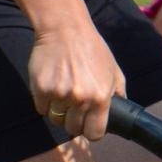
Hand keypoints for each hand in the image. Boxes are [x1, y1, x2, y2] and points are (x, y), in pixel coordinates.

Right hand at [29, 19, 125, 140]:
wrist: (65, 28)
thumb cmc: (92, 48)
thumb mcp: (114, 70)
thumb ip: (119, 94)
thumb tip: (120, 113)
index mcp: (100, 97)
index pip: (95, 133)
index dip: (92, 129)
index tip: (89, 123)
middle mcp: (80, 99)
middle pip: (73, 129)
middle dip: (74, 120)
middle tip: (75, 105)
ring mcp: (58, 95)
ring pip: (56, 119)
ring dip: (59, 111)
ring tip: (63, 92)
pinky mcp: (40, 89)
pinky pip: (41, 108)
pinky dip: (45, 102)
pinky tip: (52, 85)